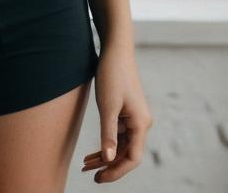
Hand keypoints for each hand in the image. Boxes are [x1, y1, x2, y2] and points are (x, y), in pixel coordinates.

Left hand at [81, 41, 152, 182]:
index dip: (116, 171)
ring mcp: (135, 118)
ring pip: (121, 146)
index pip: (132, 158)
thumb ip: (108, 134)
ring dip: (105, 156)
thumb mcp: (107, 106)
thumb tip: (108, 159)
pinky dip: (106, 144)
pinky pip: (118, 135)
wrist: (115, 50)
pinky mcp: (127, 113)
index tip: (99, 178)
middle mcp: (141, 123)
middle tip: (88, 173)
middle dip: (108, 165)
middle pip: (127, 154)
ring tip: (86, 165)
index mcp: (141, 124)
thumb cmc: (112, 75)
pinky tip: (93, 152)